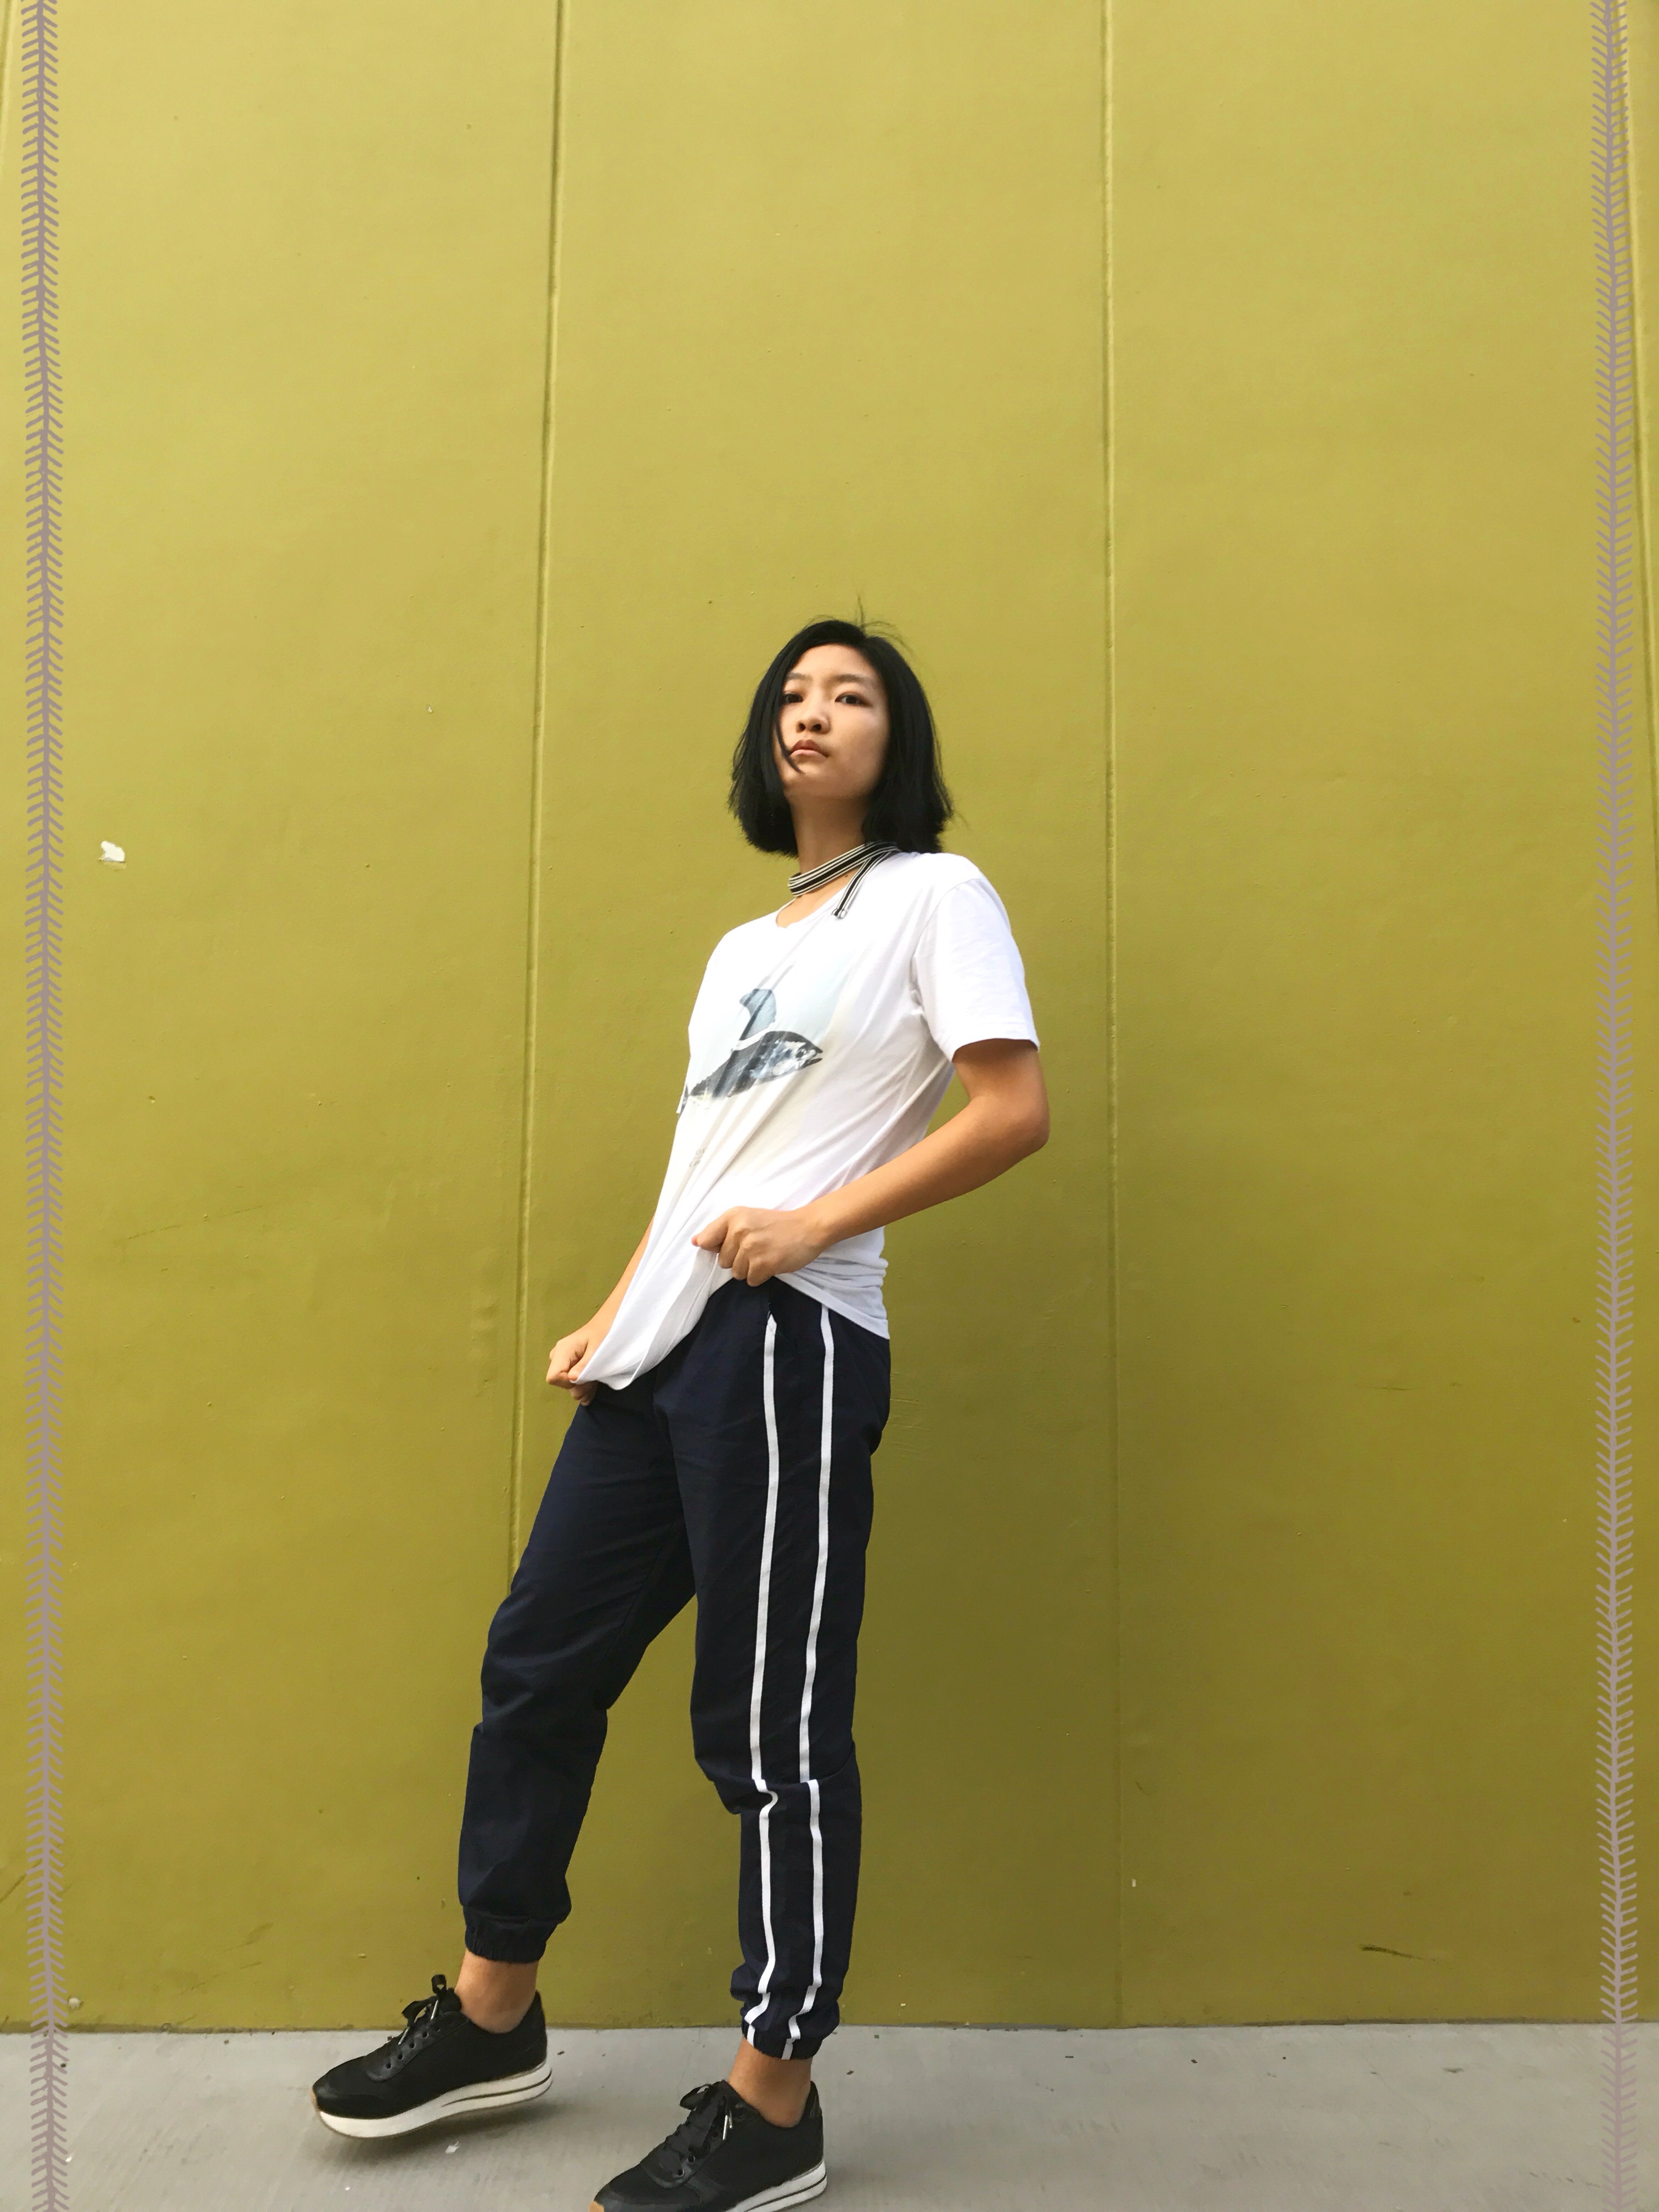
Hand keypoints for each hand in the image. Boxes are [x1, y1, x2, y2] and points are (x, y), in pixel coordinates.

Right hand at [547, 1324, 602, 1404]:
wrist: (608, 1323)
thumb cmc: (604, 1333)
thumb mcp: (597, 1350)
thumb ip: (584, 1365)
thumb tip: (571, 1379)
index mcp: (563, 1350)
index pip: (553, 1377)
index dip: (567, 1383)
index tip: (584, 1380)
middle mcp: (558, 1355)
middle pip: (559, 1381)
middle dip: (577, 1386)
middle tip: (594, 1382)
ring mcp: (562, 1359)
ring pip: (565, 1382)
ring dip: (581, 1387)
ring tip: (595, 1381)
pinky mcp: (568, 1363)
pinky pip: (570, 1379)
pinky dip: (581, 1384)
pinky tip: (592, 1382)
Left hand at [691, 1206, 823, 1285]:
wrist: (808, 1228)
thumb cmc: (777, 1224)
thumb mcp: (747, 1218)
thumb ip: (721, 1229)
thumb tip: (696, 1242)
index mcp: (733, 1217)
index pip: (706, 1240)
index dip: (717, 1248)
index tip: (732, 1246)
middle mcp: (739, 1230)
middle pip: (723, 1261)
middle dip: (738, 1259)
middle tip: (757, 1247)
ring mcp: (751, 1248)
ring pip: (736, 1273)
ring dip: (750, 1269)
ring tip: (765, 1254)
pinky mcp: (763, 1264)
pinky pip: (750, 1280)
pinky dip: (761, 1276)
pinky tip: (772, 1262)